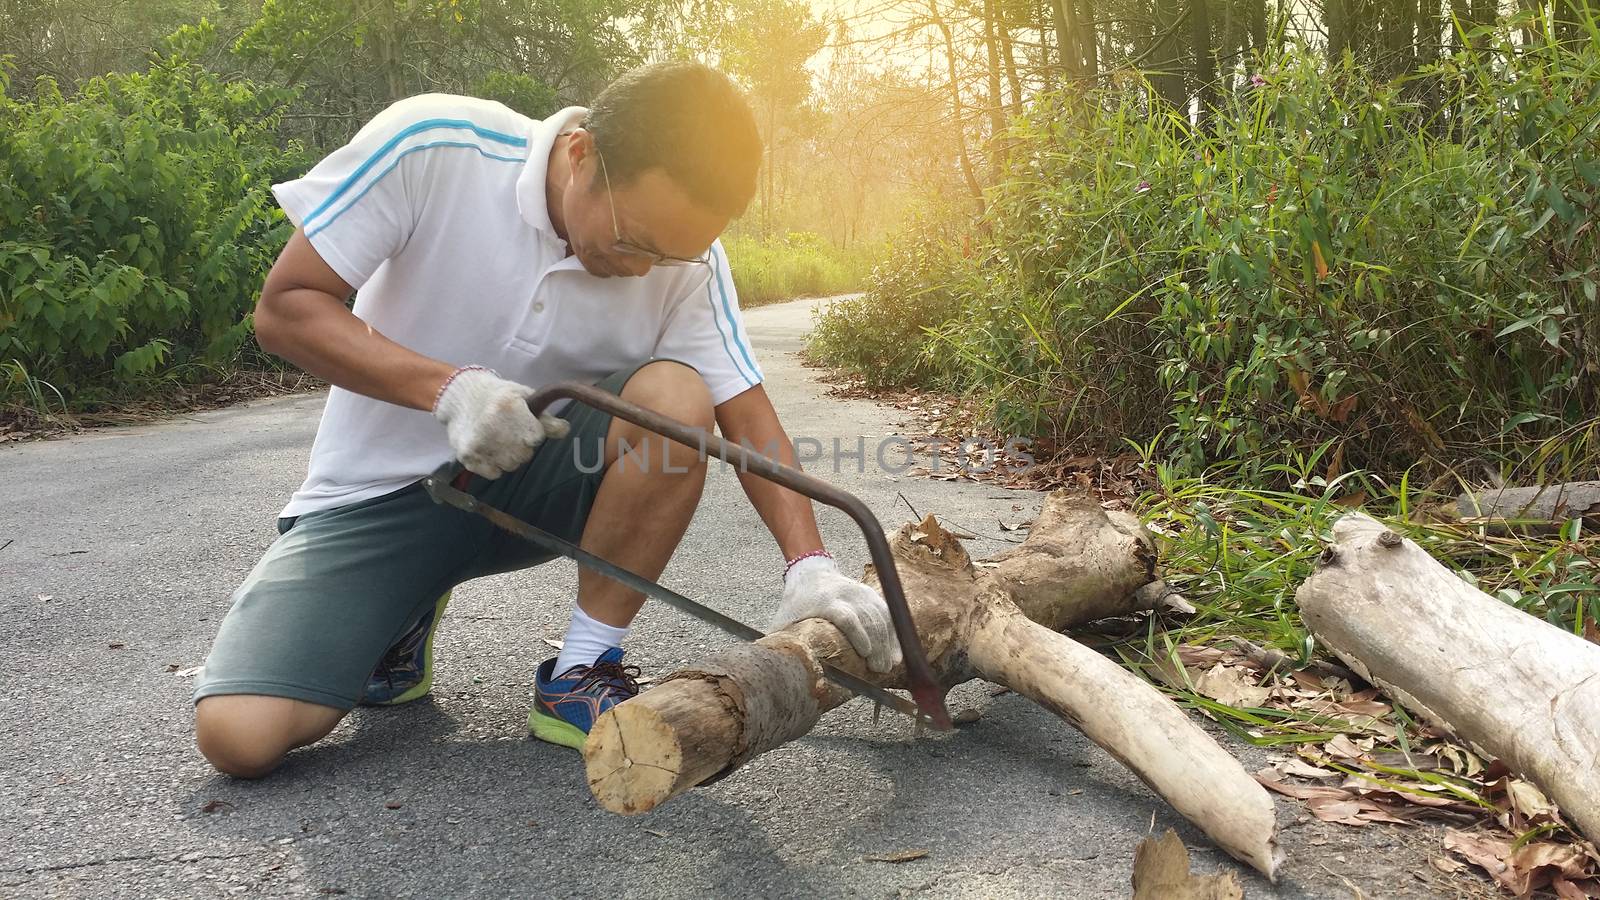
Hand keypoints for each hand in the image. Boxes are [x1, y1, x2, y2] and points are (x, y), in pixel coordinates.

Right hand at [432, 366, 570, 477]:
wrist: (459, 396)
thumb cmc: (498, 396)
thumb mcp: (523, 396)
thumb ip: (544, 416)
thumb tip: (564, 430)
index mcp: (509, 408)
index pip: (537, 437)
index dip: (534, 433)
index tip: (525, 425)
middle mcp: (493, 427)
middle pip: (525, 454)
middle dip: (522, 446)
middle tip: (510, 432)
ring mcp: (479, 444)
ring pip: (511, 466)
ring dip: (509, 456)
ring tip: (498, 439)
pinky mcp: (468, 457)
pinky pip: (495, 473)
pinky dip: (494, 464)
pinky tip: (488, 448)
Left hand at [771, 554, 902, 672]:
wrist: (810, 574)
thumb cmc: (796, 604)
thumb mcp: (785, 620)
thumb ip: (781, 641)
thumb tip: (777, 669)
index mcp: (825, 601)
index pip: (847, 616)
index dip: (858, 634)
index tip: (865, 654)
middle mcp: (847, 594)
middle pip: (868, 619)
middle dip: (877, 646)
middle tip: (879, 670)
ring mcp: (861, 593)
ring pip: (881, 617)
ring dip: (888, 643)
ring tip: (888, 666)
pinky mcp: (871, 595)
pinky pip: (887, 614)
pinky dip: (894, 634)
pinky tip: (897, 653)